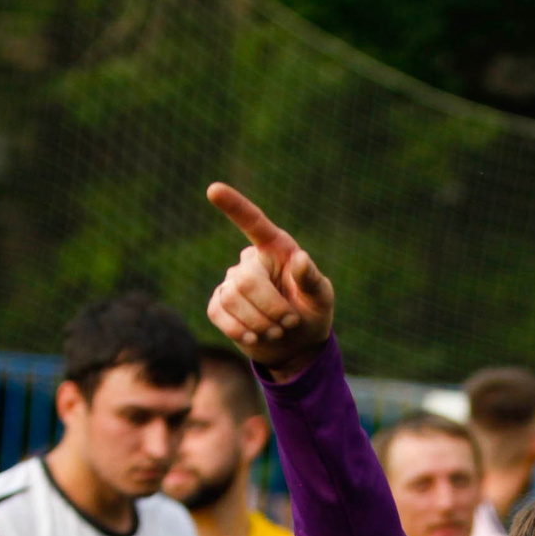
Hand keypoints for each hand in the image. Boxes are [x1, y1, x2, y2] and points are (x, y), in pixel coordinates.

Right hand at [205, 184, 335, 378]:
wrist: (296, 345)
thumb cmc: (311, 312)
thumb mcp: (321, 298)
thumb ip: (311, 279)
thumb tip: (299, 259)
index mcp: (276, 248)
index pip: (253, 222)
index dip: (234, 206)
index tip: (213, 189)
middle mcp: (251, 260)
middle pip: (246, 281)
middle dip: (270, 308)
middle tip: (289, 322)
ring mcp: (231, 281)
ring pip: (231, 298)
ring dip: (259, 323)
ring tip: (276, 331)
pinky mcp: (219, 304)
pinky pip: (218, 313)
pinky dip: (239, 330)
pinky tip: (254, 337)